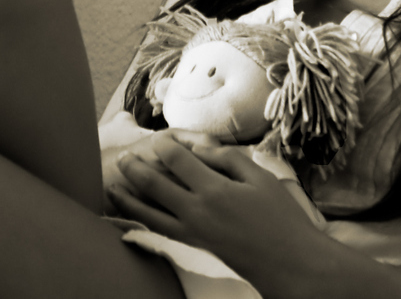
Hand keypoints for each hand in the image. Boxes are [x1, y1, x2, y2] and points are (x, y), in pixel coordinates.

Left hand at [105, 133, 325, 279]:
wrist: (288, 262)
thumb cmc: (280, 217)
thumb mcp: (260, 178)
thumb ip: (226, 158)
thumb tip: (197, 146)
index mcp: (214, 189)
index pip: (176, 159)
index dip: (164, 145)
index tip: (159, 138)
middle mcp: (196, 211)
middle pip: (153, 184)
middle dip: (135, 168)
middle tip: (122, 158)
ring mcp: (192, 231)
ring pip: (149, 212)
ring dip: (128, 198)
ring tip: (112, 186)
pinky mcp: (193, 245)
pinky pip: (160, 230)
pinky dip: (142, 220)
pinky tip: (133, 213)